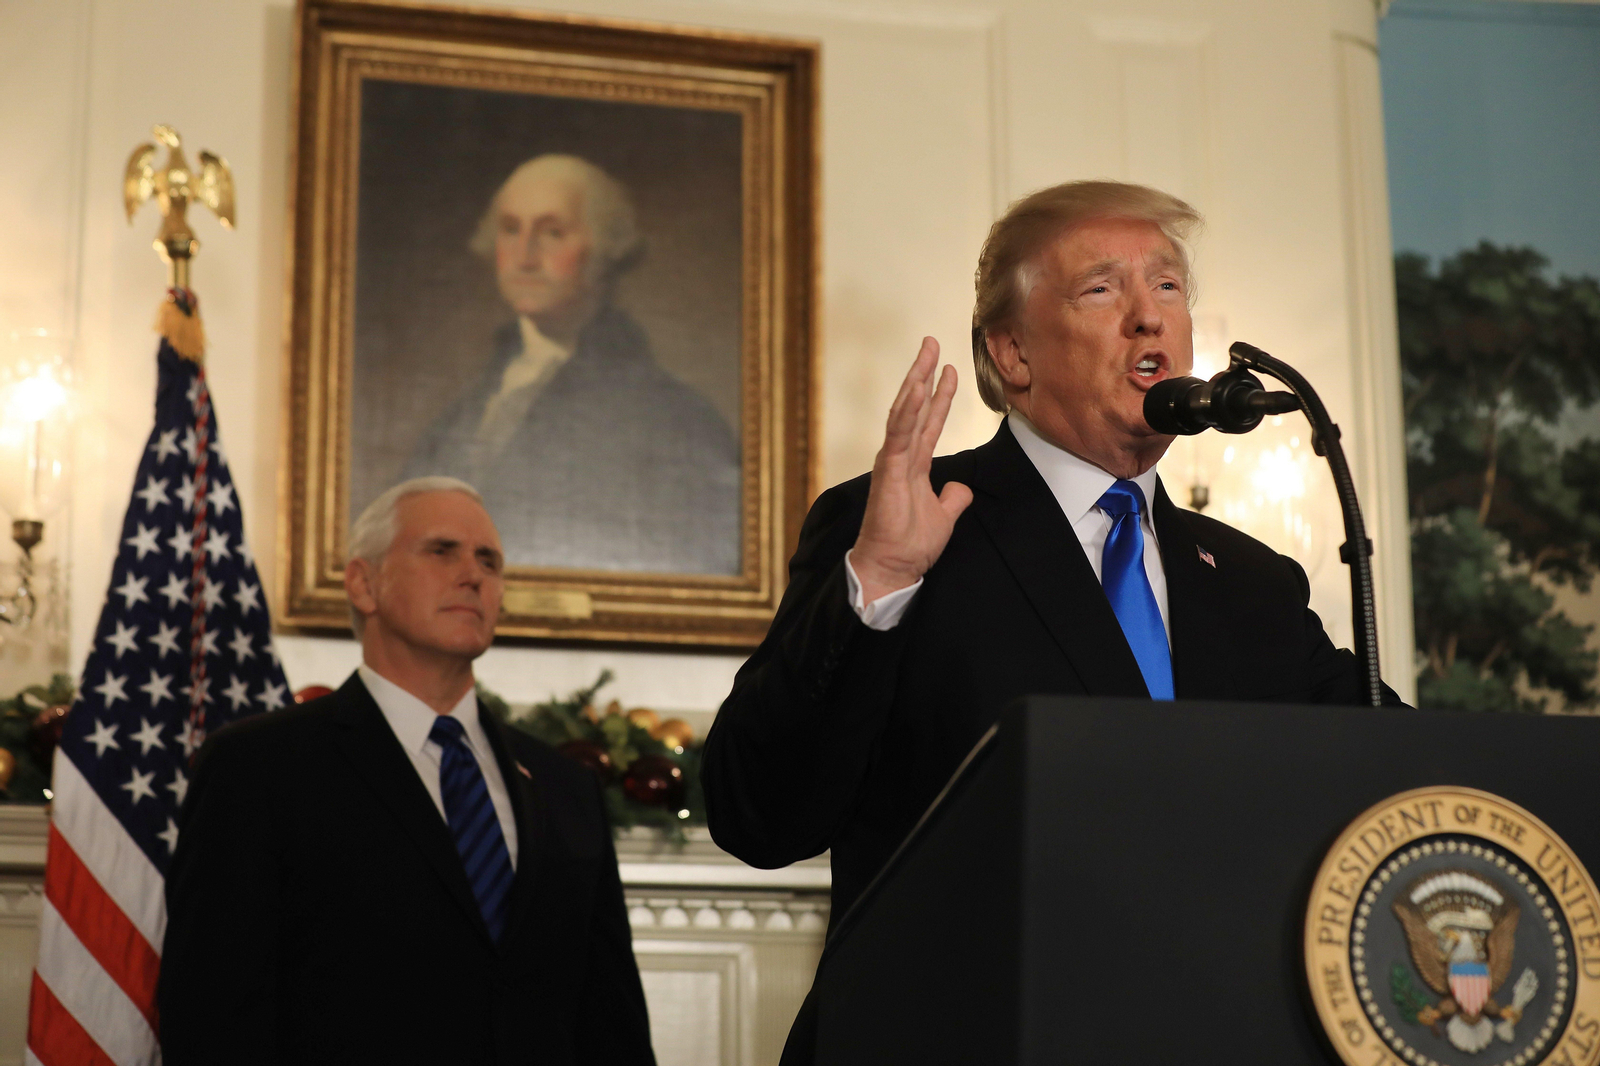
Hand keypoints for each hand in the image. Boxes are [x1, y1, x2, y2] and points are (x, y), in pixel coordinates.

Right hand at [850, 337, 974, 602]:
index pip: (928, 422)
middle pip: (914, 407)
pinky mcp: (888, 471)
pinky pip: (899, 434)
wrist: (892, 570)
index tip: (949, 369)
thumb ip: (953, 499)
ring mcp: (893, 462)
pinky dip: (907, 410)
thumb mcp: (944, 517)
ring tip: (926, 352)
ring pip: (904, 412)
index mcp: (914, 466)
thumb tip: (962, 488)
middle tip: (932, 342)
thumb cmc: (909, 546)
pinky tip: (916, 388)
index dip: (939, 395)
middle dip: (923, 374)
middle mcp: (901, 458)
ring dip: (915, 380)